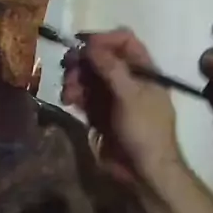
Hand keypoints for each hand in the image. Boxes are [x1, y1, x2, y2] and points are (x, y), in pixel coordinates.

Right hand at [61, 30, 180, 185]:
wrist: (144, 172)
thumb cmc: (145, 131)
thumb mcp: (130, 96)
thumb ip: (111, 68)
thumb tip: (90, 45)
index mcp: (145, 71)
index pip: (124, 41)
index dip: (103, 39)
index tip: (82, 45)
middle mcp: (129, 80)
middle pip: (102, 58)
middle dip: (83, 61)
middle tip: (68, 67)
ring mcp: (113, 97)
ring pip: (89, 77)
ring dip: (75, 79)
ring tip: (68, 91)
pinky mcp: (100, 114)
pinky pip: (84, 96)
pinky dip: (74, 95)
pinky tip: (68, 101)